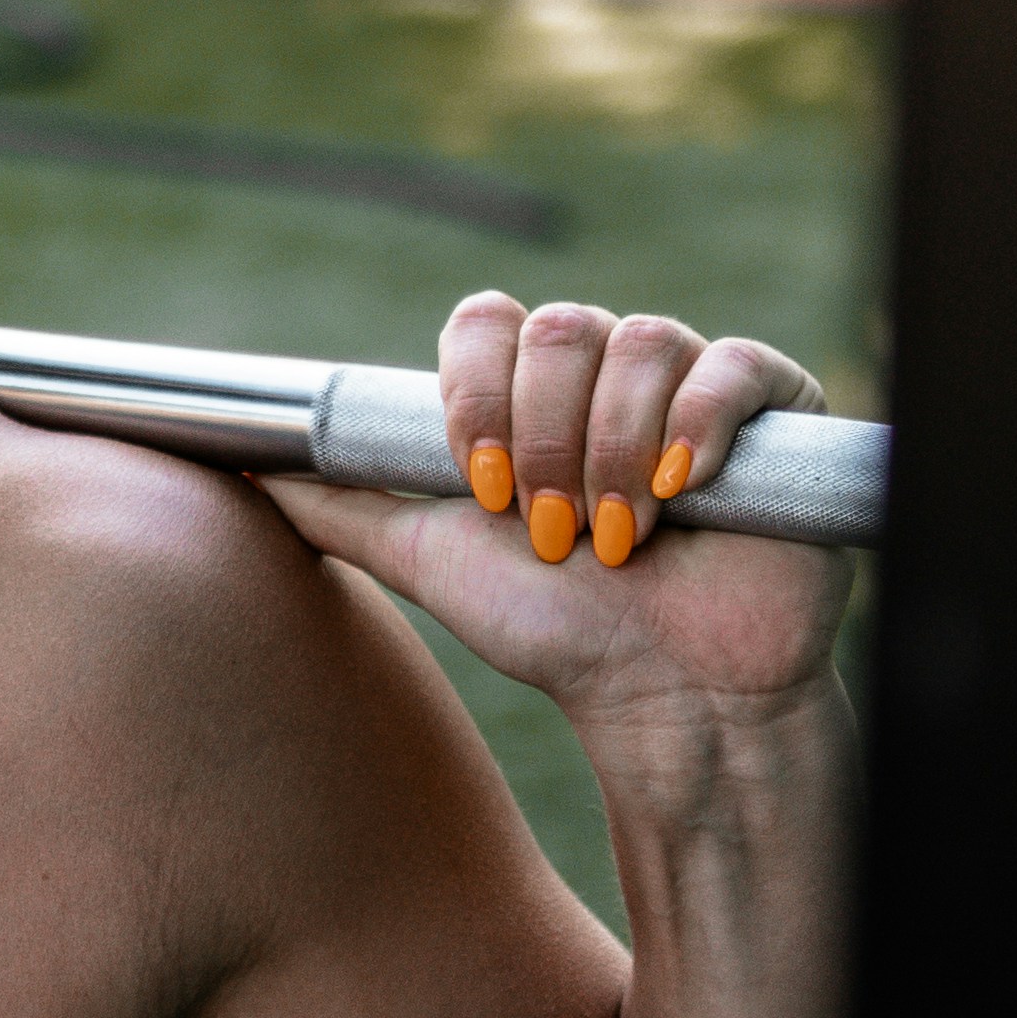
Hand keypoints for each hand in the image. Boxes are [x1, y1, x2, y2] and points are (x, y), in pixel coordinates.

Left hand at [263, 293, 853, 723]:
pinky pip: (733, 364)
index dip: (476, 389)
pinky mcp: (777, 406)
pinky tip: (684, 495)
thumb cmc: (558, 632)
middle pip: (560, 329)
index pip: (487, 319)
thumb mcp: (430, 561)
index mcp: (532, 392)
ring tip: (620, 541)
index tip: (476, 483)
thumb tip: (239, 464)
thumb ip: (342, 506)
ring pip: (640, 344)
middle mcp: (611, 373)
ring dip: (612, 453)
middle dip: (543, 440)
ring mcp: (695, 385)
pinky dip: (697, 425)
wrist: (669, 698)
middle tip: (553, 533)